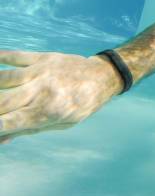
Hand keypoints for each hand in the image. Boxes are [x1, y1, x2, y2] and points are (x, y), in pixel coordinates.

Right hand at [0, 51, 122, 142]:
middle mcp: (42, 91)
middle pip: (0, 103)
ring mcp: (41, 72)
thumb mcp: (62, 123)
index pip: (9, 123)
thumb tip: (1, 139)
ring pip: (2, 78)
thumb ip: (29, 129)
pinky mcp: (43, 57)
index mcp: (47, 111)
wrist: (103, 76)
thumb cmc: (82, 104)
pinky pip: (15, 56)